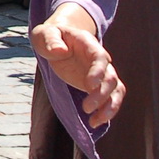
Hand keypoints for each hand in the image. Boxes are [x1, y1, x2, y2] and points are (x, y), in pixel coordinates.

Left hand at [31, 5, 123, 128]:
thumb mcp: (43, 35)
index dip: (98, 72)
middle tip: (85, 108)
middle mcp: (99, 59)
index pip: (100, 57)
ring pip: (116, 90)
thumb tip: (60, 51)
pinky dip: (106, 111)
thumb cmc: (49, 37)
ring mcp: (101, 73)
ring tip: (94, 122)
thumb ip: (50, 40)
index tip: (89, 85)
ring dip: (110, 107)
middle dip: (101, 95)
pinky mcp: (98, 85)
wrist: (57, 41)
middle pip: (110, 77)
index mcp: (88, 44)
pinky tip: (94, 122)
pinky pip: (110, 99)